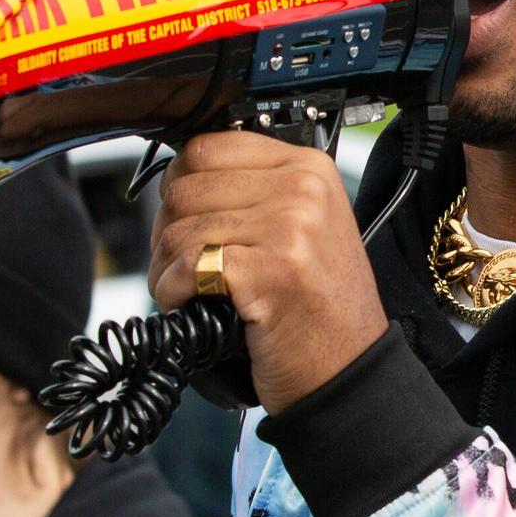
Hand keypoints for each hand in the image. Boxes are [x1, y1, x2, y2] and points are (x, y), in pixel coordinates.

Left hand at [149, 129, 391, 412]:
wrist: (350, 369)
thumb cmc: (321, 307)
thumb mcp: (304, 227)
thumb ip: (254, 193)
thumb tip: (177, 179)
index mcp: (309, 167)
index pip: (206, 147)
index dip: (179, 186)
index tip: (185, 218)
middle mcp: (302, 188)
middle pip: (184, 187)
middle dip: (167, 232)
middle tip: (183, 265)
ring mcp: (290, 226)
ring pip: (177, 230)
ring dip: (165, 269)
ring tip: (189, 291)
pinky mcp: (270, 269)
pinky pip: (187, 266)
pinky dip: (172, 292)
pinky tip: (191, 306)